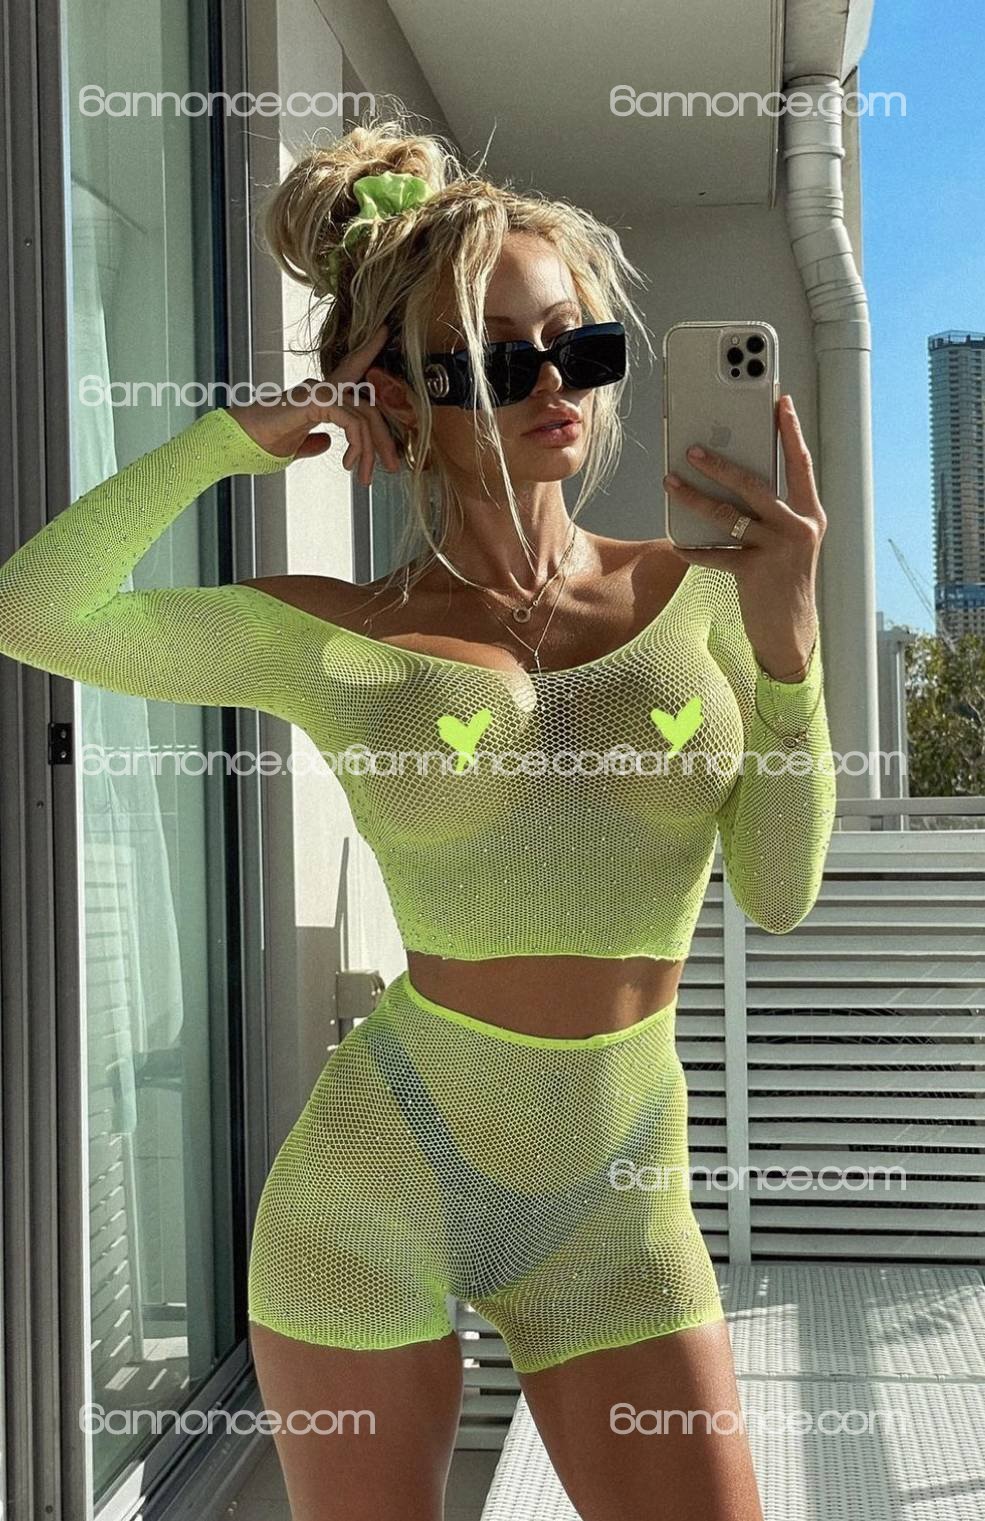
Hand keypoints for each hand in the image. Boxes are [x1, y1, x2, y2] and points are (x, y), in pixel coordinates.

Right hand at [225, 322, 400, 487]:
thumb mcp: (293, 447)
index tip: (385, 332)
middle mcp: (318, 389)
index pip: (349, 372)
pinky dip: (357, 443)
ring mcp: (315, 392)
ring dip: (370, 450)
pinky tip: (349, 463)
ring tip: (366, 477)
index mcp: (317, 397)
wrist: (231, 445)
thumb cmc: (256, 446)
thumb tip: (327, 444)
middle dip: (384, 438)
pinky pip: (350, 419)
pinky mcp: (312, 402)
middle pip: (367, 404)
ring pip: (363, 414)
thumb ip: (312, 442)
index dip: (367, 352)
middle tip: (394, 466)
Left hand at [662, 393, 825, 679]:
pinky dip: (693, 549)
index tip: (780, 401)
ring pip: (728, 514)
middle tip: (692, 448)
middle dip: (721, 463)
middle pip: (755, 484)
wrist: (791, 631)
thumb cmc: (783, 580)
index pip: (800, 463)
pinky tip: (676, 545)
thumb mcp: (787, 541)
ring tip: (670, 483)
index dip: (791, 431)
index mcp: (810, 514)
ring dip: (694, 498)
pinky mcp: (756, 571)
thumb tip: (730, 479)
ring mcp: (779, 549)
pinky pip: (716, 554)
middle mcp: (799, 527)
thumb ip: (769, 512)